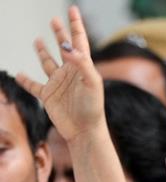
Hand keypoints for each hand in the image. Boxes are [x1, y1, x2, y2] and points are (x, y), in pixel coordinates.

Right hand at [16, 6, 103, 143]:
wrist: (85, 131)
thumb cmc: (93, 108)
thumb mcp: (92, 83)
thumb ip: (82, 64)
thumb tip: (68, 48)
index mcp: (82, 67)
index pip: (79, 42)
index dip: (76, 25)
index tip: (73, 10)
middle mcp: (70, 73)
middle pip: (63, 48)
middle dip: (59, 34)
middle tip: (54, 20)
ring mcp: (58, 84)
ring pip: (47, 63)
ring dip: (43, 52)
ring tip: (38, 40)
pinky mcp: (48, 96)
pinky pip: (34, 86)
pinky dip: (25, 80)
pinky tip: (19, 74)